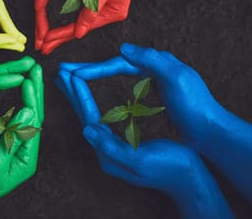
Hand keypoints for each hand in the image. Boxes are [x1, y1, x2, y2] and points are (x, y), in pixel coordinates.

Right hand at [0, 67, 43, 217]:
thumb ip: (12, 137)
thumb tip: (28, 112)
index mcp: (26, 158)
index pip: (34, 122)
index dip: (32, 99)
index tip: (29, 78)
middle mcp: (24, 153)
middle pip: (33, 117)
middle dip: (35, 92)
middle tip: (36, 68)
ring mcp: (15, 150)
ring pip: (24, 117)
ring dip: (27, 96)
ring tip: (29, 75)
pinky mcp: (4, 148)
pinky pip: (13, 122)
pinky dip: (14, 105)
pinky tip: (14, 96)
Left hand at [40, 0, 143, 53]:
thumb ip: (91, 10)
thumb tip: (79, 33)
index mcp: (113, 12)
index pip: (83, 27)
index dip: (63, 34)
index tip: (46, 40)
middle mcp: (109, 12)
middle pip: (81, 28)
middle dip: (61, 38)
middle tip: (42, 48)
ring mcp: (105, 5)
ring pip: (79, 21)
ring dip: (63, 30)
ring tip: (48, 40)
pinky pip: (81, 11)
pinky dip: (69, 18)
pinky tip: (60, 25)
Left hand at [56, 69, 232, 218]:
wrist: (190, 181)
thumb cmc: (169, 168)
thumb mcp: (139, 160)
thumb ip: (111, 148)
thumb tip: (86, 130)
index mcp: (109, 153)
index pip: (89, 118)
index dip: (80, 95)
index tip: (72, 74)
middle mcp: (106, 151)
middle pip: (84, 115)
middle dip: (73, 92)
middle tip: (61, 70)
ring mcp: (113, 147)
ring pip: (90, 115)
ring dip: (79, 96)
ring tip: (69, 79)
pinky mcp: (121, 143)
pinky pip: (100, 118)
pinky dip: (91, 104)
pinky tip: (90, 99)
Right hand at [68, 43, 225, 145]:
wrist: (212, 129)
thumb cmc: (195, 105)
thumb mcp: (176, 77)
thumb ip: (152, 59)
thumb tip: (123, 48)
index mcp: (157, 62)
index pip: (119, 63)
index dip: (95, 68)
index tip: (74, 73)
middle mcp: (154, 67)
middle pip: (115, 65)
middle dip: (90, 67)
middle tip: (66, 70)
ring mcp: (154, 80)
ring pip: (118, 73)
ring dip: (96, 73)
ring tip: (77, 76)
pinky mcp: (155, 94)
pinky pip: (125, 84)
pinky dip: (109, 82)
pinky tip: (102, 86)